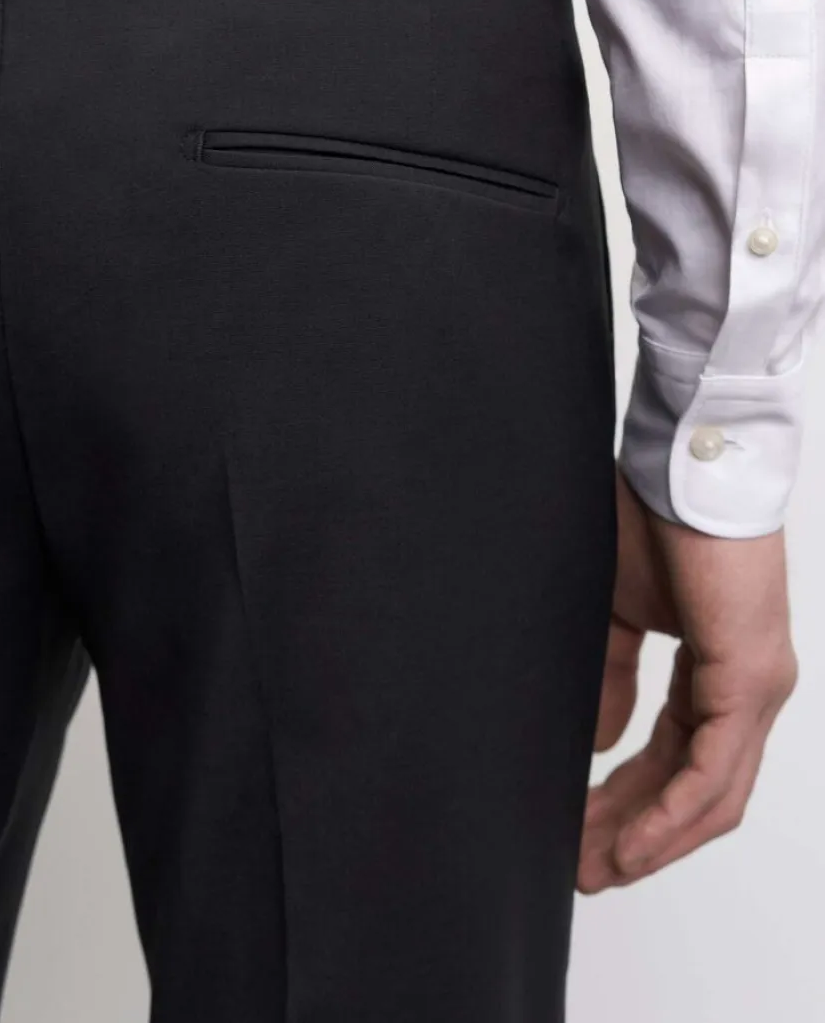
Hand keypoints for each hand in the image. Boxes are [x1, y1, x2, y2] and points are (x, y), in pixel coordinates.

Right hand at [577, 466, 798, 892]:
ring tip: (596, 869)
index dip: (629, 807)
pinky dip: (672, 815)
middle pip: (696, 794)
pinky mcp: (750, 678)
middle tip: (582, 872)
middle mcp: (751, 691)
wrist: (682, 467)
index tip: (580, 837)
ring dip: (651, 840)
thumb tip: (606, 745)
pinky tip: (632, 844)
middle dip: (635, 837)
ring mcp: (758, 689)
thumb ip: (614, 680)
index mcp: (721, 675)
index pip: (677, 762)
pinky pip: (713, 770)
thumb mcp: (618, 616)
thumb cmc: (652, 524)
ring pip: (711, 796)